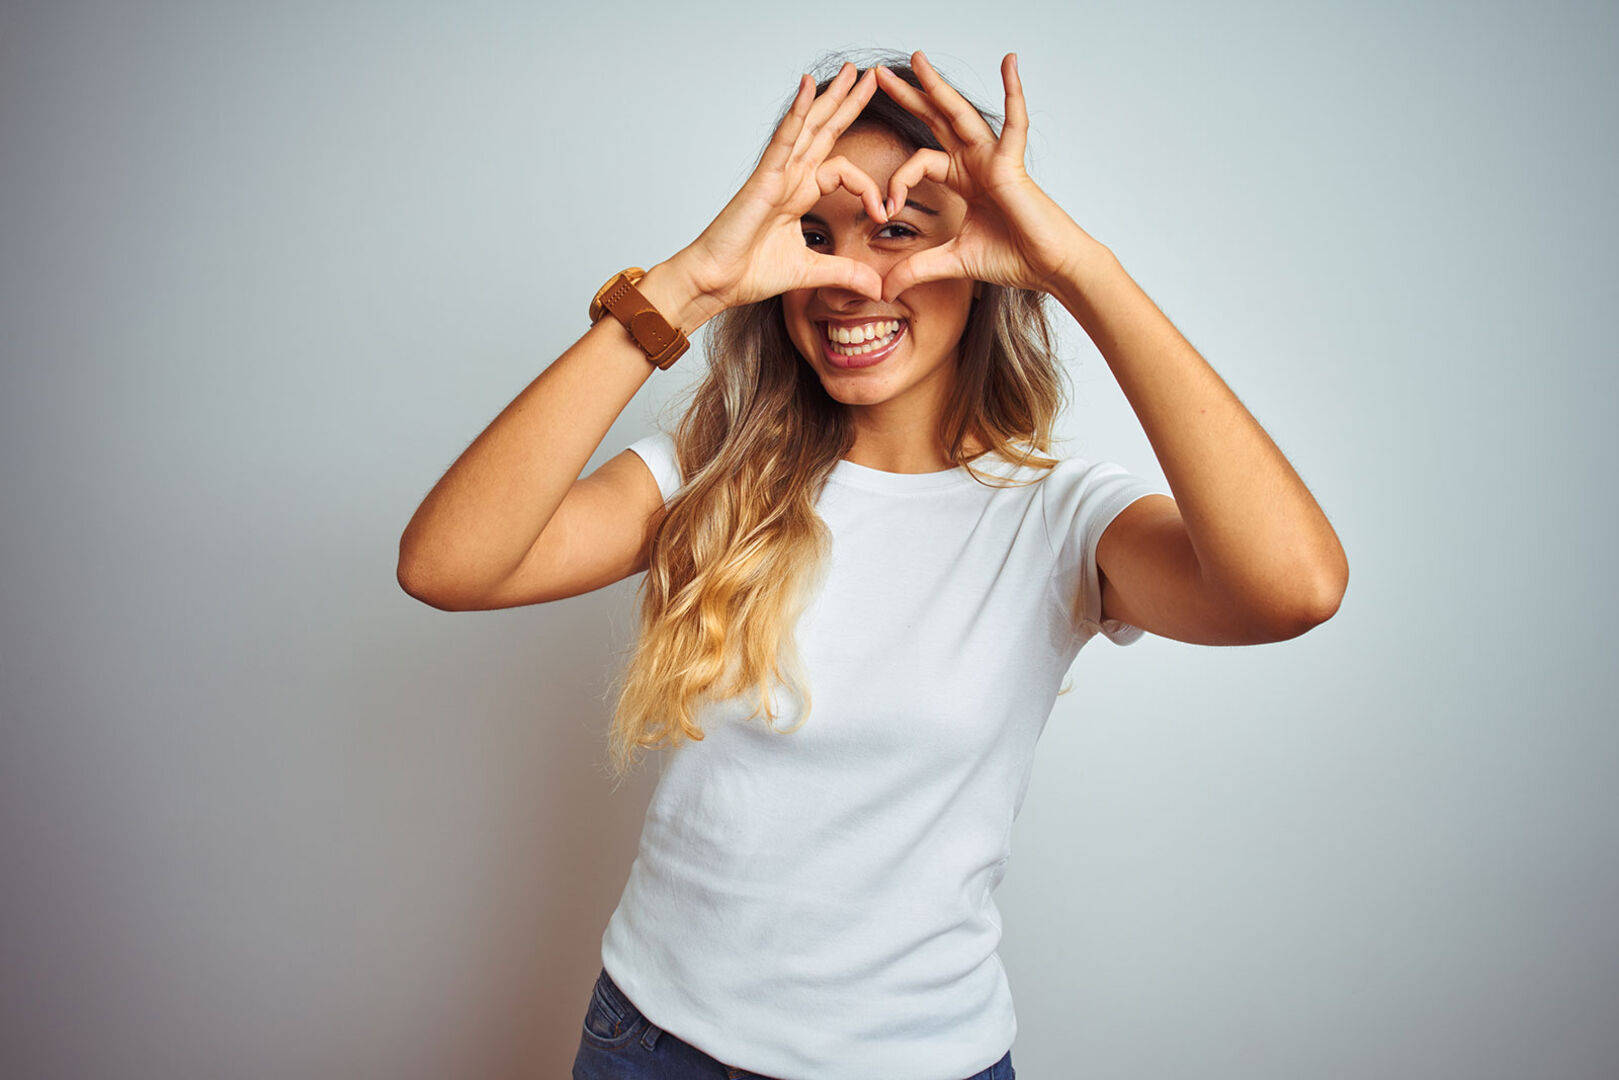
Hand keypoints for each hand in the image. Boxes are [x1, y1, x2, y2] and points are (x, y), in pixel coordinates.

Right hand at [674, 63, 895, 312]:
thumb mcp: (811, 272)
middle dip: (849, 103)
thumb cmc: (748, 274)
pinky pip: (784, 139)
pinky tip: (809, 86)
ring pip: (809, 126)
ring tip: (851, 70)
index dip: (870, 188)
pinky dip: (797, 112)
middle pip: (825, 131)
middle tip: (872, 76)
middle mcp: (790, 177)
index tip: (884, 214)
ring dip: (831, 97)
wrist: (715, 282)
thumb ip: (845, 273)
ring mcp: (776, 174)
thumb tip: (878, 288)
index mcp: (799, 194)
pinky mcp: (764, 178)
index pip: (844, 171)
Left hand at [873, 53, 1094, 300]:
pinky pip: (1015, 122)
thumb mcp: (954, 261)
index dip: (896, 183)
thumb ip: (917, 269)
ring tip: (918, 59)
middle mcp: (975, 161)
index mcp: (962, 178)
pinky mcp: (1012, 163)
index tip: (884, 211)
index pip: (918, 161)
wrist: (1048, 266)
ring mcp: (993, 158)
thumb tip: (885, 288)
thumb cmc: (1013, 257)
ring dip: (938, 86)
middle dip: (907, 97)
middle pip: (935, 121)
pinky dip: (1013, 92)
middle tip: (878, 75)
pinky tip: (1009, 62)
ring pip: (959, 114)